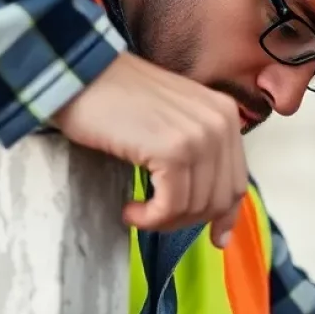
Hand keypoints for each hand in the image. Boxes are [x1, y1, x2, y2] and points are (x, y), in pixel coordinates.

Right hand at [52, 52, 247, 247]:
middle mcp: (221, 123)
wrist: (78, 73)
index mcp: (225, 114)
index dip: (226, 216)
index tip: (217, 239)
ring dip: (163, 220)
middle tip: (153, 219)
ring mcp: (200, 136)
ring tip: (136, 211)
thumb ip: (199, 156)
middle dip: (187, 220)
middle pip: (220, 199)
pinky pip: (172, 206)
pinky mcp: (173, 150)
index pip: (237, 181)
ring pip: (196, 206)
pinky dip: (150, 218)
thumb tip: (217, 215)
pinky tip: (129, 210)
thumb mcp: (172, 123)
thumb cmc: (115, 100)